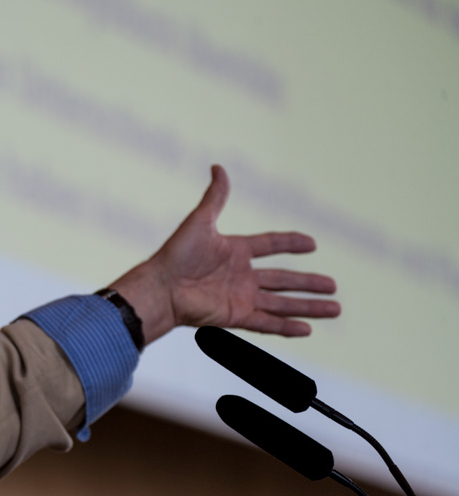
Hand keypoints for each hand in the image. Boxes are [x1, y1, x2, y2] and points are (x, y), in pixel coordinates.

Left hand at [109, 165, 339, 344]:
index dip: (291, 243)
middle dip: (308, 283)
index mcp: (236, 250)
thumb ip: (215, 197)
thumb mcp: (200, 221)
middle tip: (333, 286)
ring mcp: (240, 297)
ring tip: (335, 309)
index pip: (271, 245)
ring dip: (307, 306)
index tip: (312, 244)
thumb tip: (218, 166)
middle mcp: (241, 275)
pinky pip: (266, 322)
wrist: (161, 287)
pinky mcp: (235, 316)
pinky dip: (287, 327)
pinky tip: (308, 329)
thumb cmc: (176, 254)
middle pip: (283, 279)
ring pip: (282, 303)